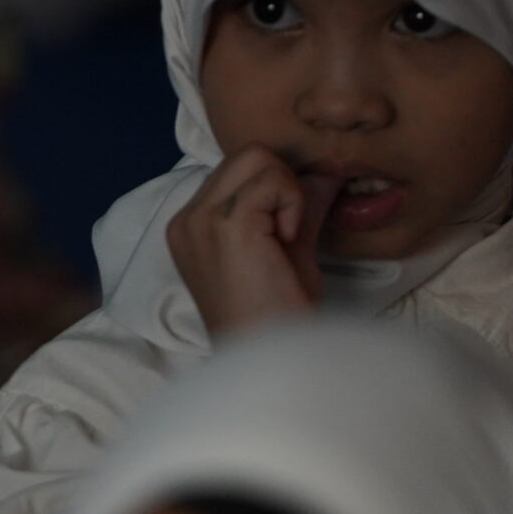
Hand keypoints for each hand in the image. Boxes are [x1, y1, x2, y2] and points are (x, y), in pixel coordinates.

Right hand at [165, 144, 332, 337]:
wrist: (269, 358)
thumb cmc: (277, 318)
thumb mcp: (290, 254)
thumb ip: (299, 209)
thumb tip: (326, 174)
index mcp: (190, 226)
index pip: (236, 171)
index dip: (272, 190)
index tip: (284, 233)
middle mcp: (186, 218)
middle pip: (245, 155)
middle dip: (280, 182)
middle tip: (288, 233)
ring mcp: (200, 219)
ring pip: (257, 157)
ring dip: (286, 190)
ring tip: (286, 237)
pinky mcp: (226, 224)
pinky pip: (272, 180)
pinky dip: (292, 202)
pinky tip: (287, 241)